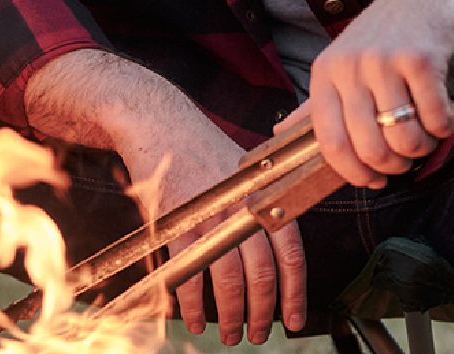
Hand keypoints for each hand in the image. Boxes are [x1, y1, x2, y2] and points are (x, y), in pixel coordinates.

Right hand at [24, 49, 305, 344]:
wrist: (159, 121)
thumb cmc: (202, 147)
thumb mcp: (242, 170)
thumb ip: (260, 207)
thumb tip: (275, 259)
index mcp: (260, 192)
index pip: (289, 251)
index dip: (295, 291)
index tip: (294, 321)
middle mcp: (239, 205)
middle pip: (261, 272)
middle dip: (261, 313)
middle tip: (257, 335)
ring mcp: (208, 213)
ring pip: (228, 278)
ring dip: (231, 314)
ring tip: (230, 333)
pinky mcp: (176, 220)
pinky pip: (188, 272)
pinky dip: (192, 303)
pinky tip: (193, 318)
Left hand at [282, 0, 453, 187]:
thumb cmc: (388, 29)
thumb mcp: (344, 59)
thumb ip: (317, 100)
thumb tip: (280, 131)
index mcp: (326, 71)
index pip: (329, 141)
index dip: (353, 173)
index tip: (374, 180)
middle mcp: (350, 65)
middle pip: (370, 147)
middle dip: (395, 165)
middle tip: (408, 155)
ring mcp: (385, 60)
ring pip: (404, 139)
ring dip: (423, 146)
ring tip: (427, 130)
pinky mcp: (422, 58)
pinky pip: (435, 120)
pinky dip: (445, 126)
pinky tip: (444, 112)